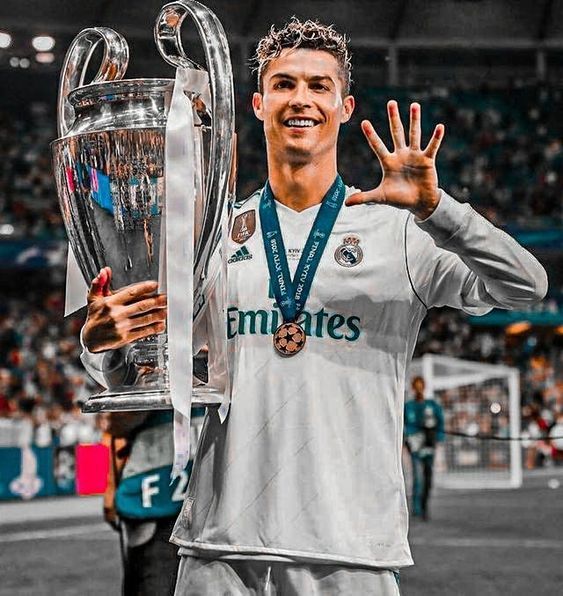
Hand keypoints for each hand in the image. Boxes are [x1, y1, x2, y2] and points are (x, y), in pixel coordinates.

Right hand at [82, 266, 166, 352]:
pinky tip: (161, 325)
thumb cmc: (94, 317)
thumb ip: (100, 284)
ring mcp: (122, 326)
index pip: (131, 293)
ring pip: (144, 319)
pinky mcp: (125, 338)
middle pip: (142, 306)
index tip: (155, 285)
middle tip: (166, 298)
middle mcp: (117, 314)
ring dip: (158, 314)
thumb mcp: (93, 299)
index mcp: (111, 302)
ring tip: (166, 310)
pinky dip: (153, 328)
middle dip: (156, 301)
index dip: (145, 288)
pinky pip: (143, 332)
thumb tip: (105, 271)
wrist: (90, 339)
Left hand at [346, 100, 443, 219]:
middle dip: (393, 119)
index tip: (364, 122)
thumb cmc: (399, 199)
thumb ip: (364, 198)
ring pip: (414, 134)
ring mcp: (414, 156)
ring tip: (414, 106)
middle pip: (396, 133)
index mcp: (388, 162)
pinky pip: (432, 146)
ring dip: (414, 120)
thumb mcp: (380, 197)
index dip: (371, 135)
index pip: (378, 146)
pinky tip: (440, 127)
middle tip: (391, 103)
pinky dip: (436, 138)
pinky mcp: (427, 160)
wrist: (419, 204)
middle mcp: (401, 155)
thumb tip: (346, 204)